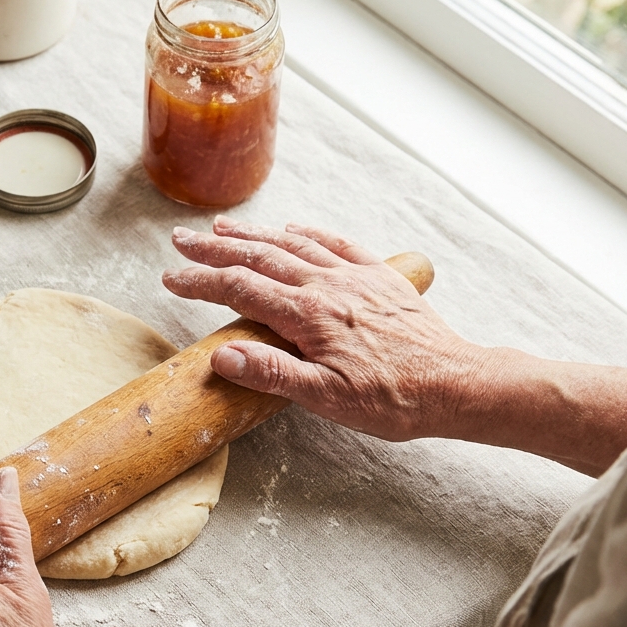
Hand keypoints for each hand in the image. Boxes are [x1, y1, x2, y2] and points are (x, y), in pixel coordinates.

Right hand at [162, 216, 481, 441]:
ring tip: (222, 227)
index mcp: (309, 315)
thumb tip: (223, 355)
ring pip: (293, 244)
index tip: (170, 277)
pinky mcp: (379, 278)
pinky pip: (336, 243)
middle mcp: (328, 286)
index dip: (200, 281)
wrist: (456, 385)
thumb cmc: (393, 399)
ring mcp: (354, 277)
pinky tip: (293, 228)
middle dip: (215, 248)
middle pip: (259, 257)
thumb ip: (273, 374)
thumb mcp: (327, 399)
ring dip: (254, 233)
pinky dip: (308, 232)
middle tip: (180, 240)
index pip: (240, 289)